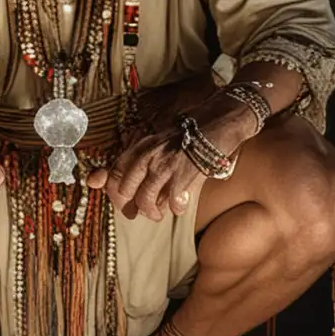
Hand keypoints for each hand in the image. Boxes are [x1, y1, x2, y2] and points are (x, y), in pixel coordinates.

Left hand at [86, 99, 253, 221]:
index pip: (115, 173)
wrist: (220, 121)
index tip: (125, 204)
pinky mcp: (184, 173)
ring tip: (160, 214)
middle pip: (125, 190)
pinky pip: (172, 202)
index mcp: (141, 146)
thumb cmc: (192, 134)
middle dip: (132, 207)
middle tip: (143, 212)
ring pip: (145, 199)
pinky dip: (176, 208)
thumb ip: (148, 161)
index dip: (116, 193)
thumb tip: (139, 189)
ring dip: (152, 212)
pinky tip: (181, 206)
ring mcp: (165, 164)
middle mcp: (148, 154)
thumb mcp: (163, 142)